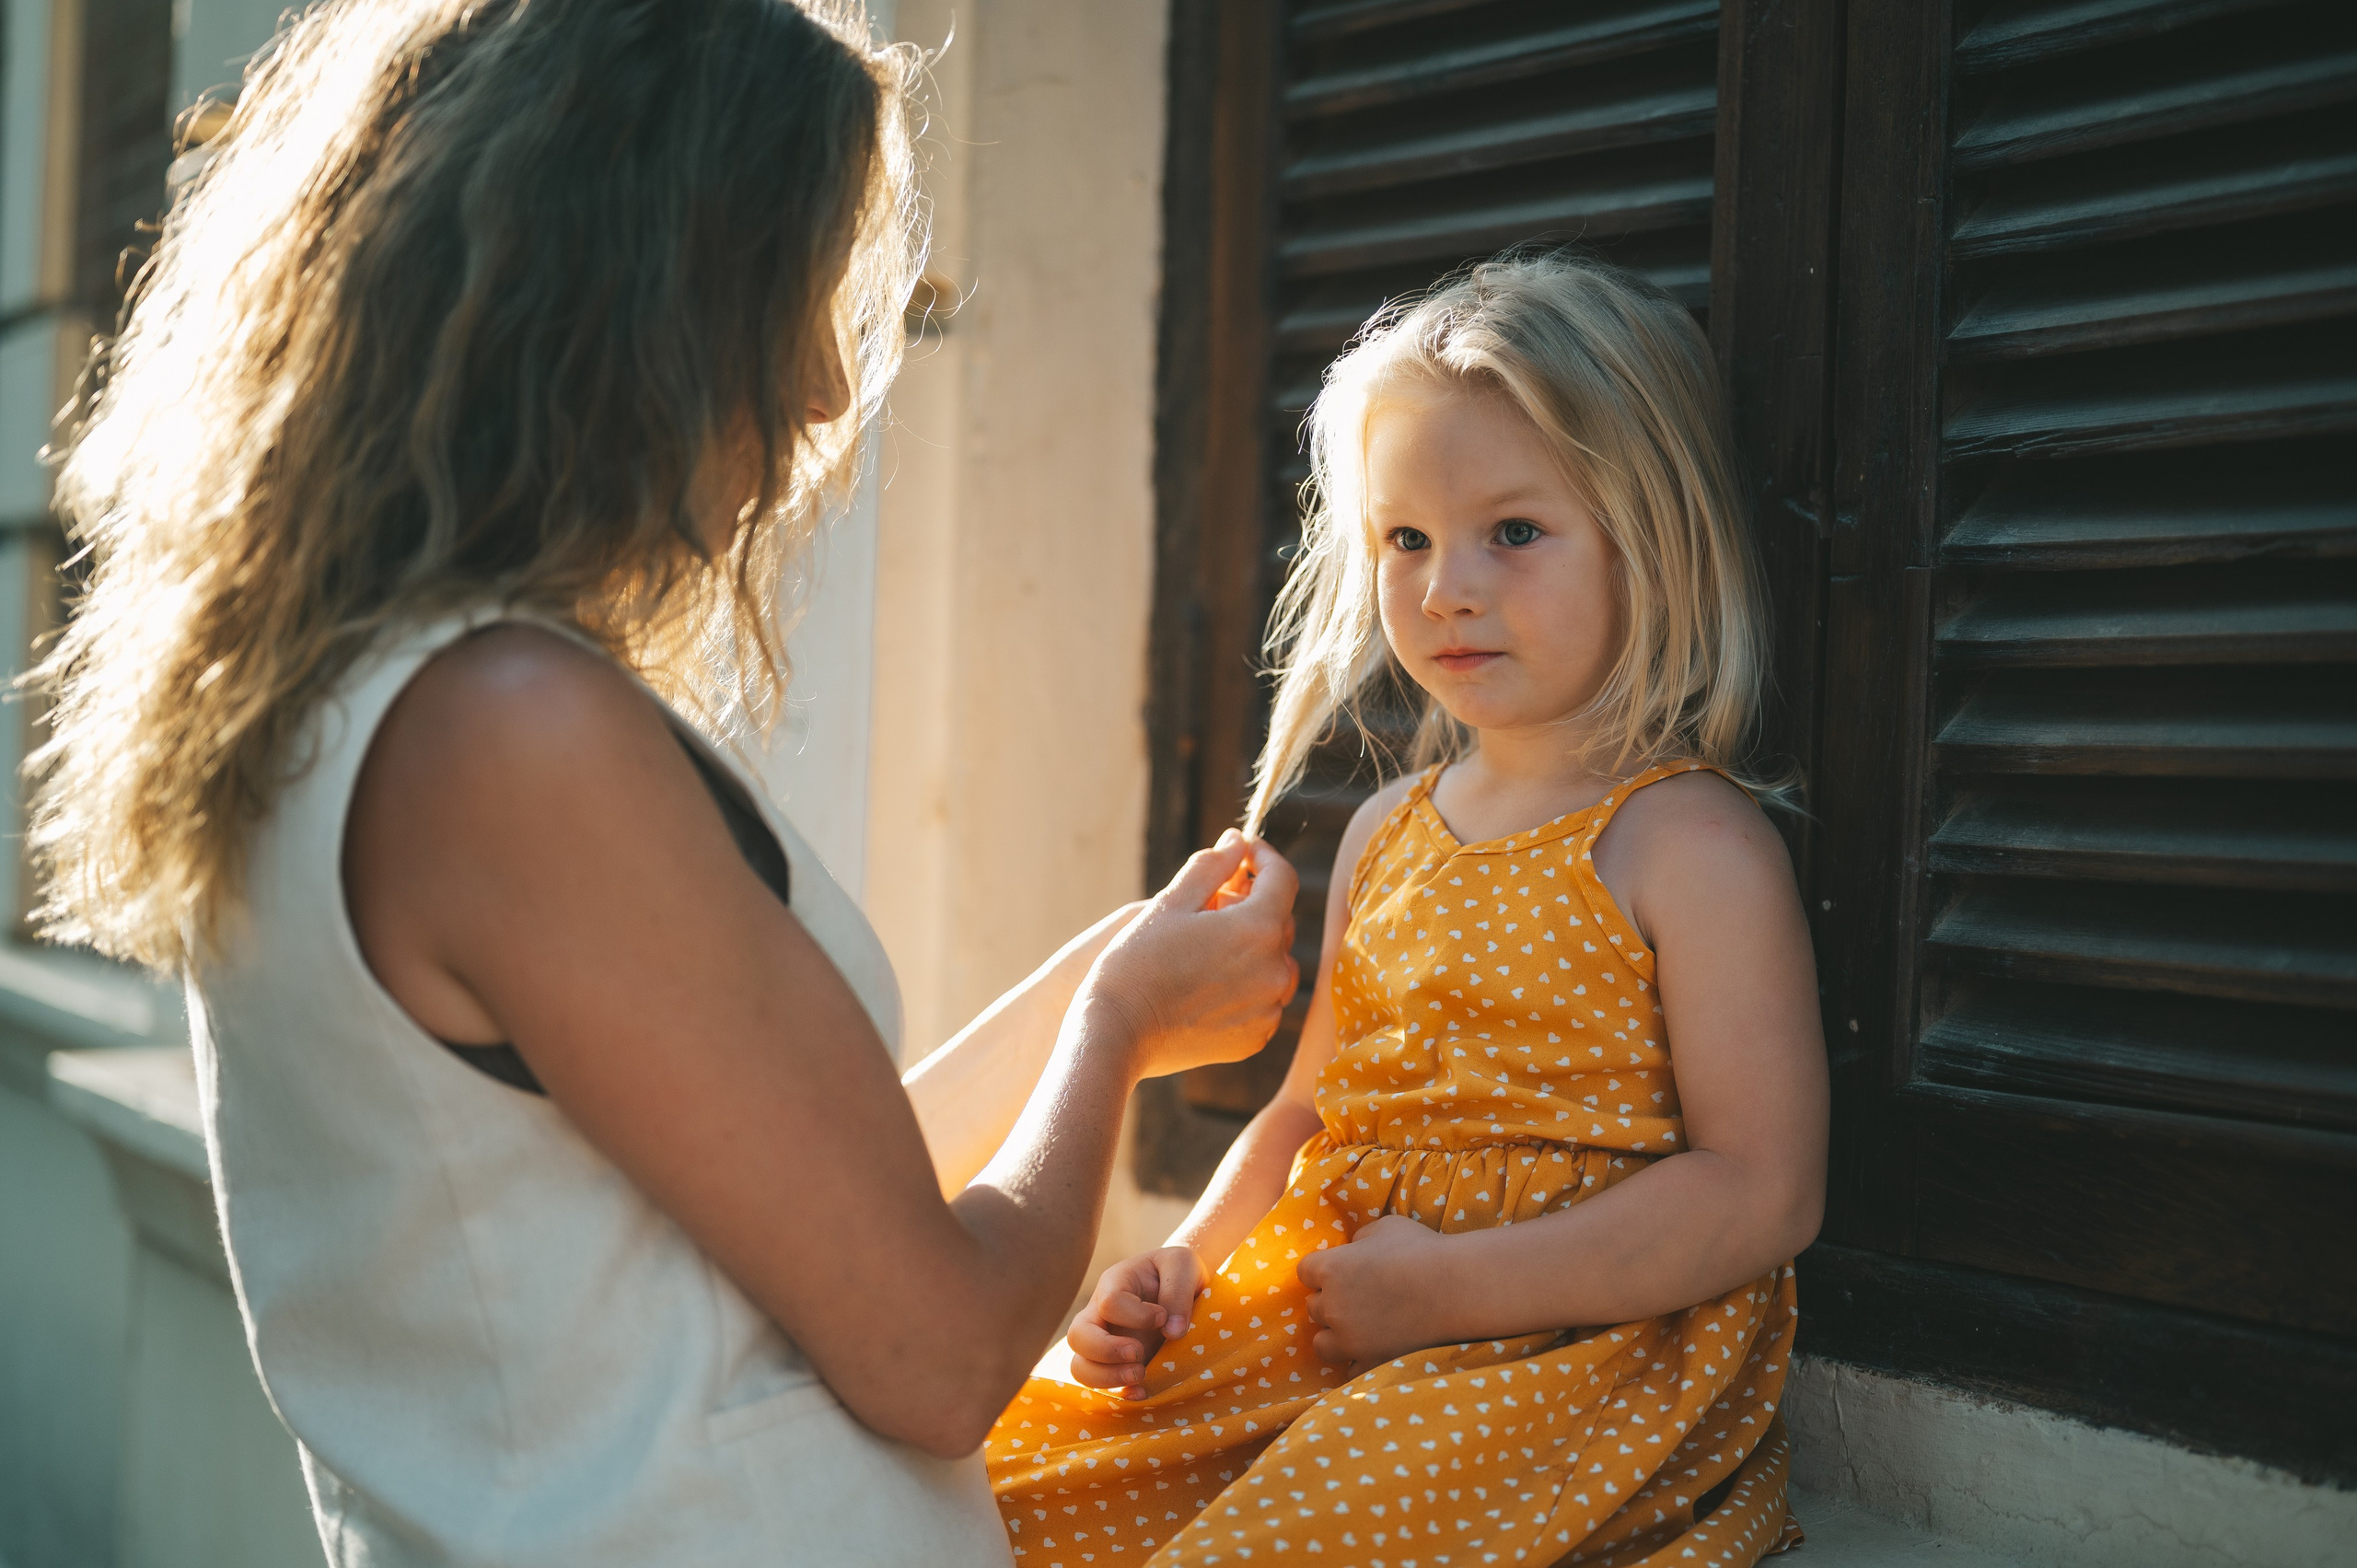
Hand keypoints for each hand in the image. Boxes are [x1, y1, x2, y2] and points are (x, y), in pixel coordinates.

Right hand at [1065, 1245, 1207, 1398]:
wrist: (1184, 1287)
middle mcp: (1101, 1315)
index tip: (1163, 1317)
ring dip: (1106, 1377)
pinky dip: (1119, 1394)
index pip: (1110, 1303)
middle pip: (1077, 1336)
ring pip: (1080, 1366)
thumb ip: (1178, 1292)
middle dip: (1105, 1350)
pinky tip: (1143, 1393)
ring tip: (1141, 1375)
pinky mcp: (1118, 1365)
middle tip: (1138, 1352)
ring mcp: (1105, 1343)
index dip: (1136, 1315)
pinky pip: (1103, 1386)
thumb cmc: (1179, 1271)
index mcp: (1114, 1284)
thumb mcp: (1183, 1265)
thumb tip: (1172, 1331)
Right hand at [1079, 832, 1299, 1078]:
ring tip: (1209, 944)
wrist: (1117, 1034)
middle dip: (1253, 903)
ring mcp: (1268, 1009)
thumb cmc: (1137, 963)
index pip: (1283, 878)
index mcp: (1259, 928)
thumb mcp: (1171, 902)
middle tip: (1212, 899)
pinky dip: (1248, 984)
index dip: (1263, 856)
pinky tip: (1209, 981)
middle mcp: (1275, 970)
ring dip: (1253, 946)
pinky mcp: (1256, 1038)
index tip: (1241, 852)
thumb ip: (1211, 866)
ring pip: (1274, 963)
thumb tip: (1236, 840)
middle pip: (1279, 921)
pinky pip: (1264, 1000)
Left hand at [1297, 1214, 1456, 1375]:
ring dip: (1335, 1334)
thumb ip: (1359, 1239)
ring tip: (1358, 1327)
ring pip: (1322, 1343)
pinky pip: (1349, 1368)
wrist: (1458, 1288)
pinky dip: (1358, 1360)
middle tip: (1360, 1296)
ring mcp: (1351, 1339)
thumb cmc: (1422, 1250)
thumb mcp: (1385, 1228)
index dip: (1322, 1270)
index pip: (1305, 1271)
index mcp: (1331, 1269)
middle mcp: (1333, 1306)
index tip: (1341, 1270)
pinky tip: (1375, 1347)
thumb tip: (1352, 1249)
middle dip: (1332, 1301)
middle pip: (1314, 1307)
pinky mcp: (1371, 1362)